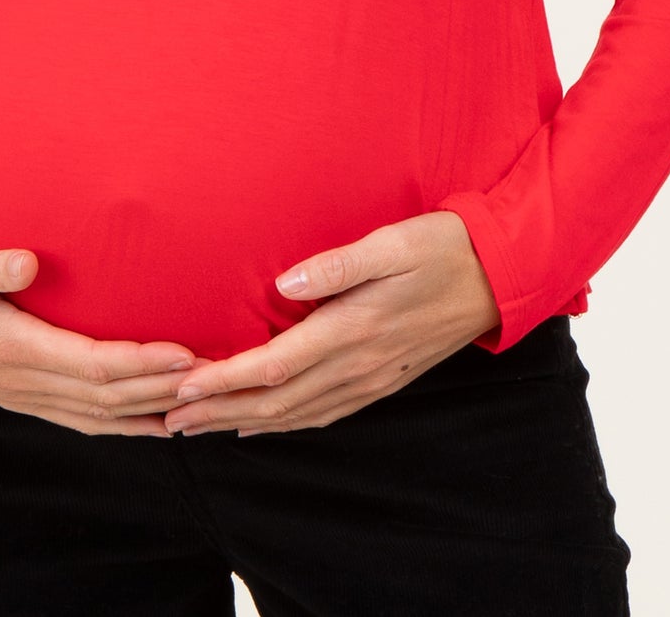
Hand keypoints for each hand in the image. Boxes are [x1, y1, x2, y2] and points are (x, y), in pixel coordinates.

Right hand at [0, 246, 214, 436]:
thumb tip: (29, 259)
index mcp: (10, 348)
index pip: (90, 364)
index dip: (140, 363)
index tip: (184, 353)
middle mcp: (21, 380)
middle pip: (106, 396)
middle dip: (163, 389)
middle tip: (217, 377)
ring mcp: (21, 393)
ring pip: (97, 414)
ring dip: (149, 409)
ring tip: (199, 402)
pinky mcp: (20, 393)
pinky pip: (79, 418)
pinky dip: (121, 422)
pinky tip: (151, 421)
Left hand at [163, 211, 501, 437]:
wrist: (500, 276)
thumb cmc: (442, 247)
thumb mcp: (391, 242)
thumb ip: (336, 265)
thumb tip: (283, 286)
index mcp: (354, 329)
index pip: (274, 366)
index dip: (224, 380)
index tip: (182, 387)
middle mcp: (360, 365)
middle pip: (276, 402)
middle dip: (219, 412)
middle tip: (169, 420)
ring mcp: (373, 379)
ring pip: (297, 415)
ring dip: (244, 424)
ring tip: (201, 428)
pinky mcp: (384, 380)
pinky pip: (326, 413)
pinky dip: (287, 424)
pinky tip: (264, 424)